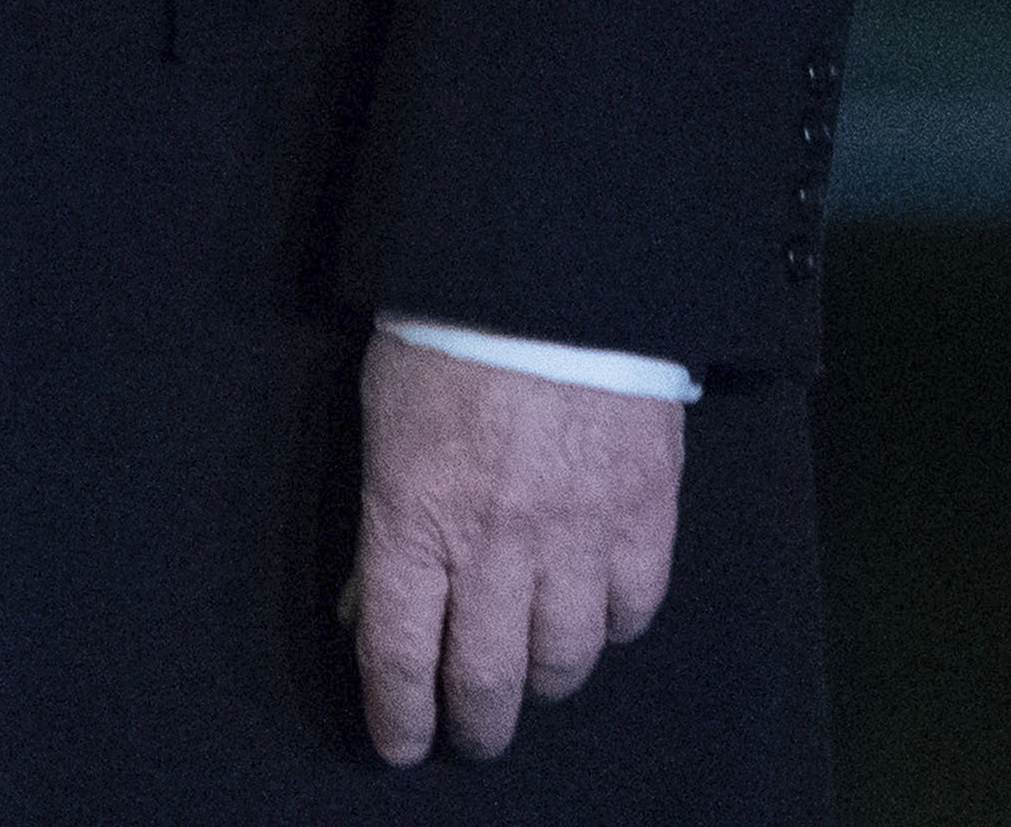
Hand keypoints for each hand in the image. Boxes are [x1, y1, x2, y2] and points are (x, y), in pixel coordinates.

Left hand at [344, 330, 680, 765]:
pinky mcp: (642, 514)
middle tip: (471, 731)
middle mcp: (494, 543)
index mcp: (413, 516)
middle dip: (474, 724)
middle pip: (485, 681)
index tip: (400, 744)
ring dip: (542, 683)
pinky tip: (594, 614)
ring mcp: (575, 534)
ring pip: (562, 661)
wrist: (553, 266)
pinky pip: (632, 611)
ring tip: (532, 676)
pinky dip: (611, 626)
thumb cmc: (451, 329)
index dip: (399, 717)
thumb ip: (381, 522)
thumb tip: (368, 602)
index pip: (399, 655)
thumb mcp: (384, 421)